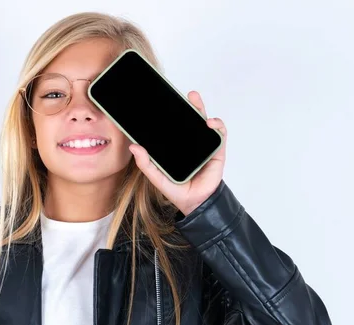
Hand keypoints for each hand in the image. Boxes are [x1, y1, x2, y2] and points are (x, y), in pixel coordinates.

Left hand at [128, 91, 226, 216]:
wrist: (194, 202)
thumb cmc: (176, 189)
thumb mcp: (156, 176)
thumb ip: (145, 163)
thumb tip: (134, 146)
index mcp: (176, 144)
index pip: (173, 124)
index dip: (170, 112)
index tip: (163, 99)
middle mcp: (190, 141)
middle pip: (189, 118)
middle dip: (188, 104)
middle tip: (184, 93)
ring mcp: (204, 144)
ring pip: (204, 121)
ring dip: (201, 108)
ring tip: (194, 100)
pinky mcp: (217, 150)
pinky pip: (219, 134)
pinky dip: (217, 125)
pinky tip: (210, 123)